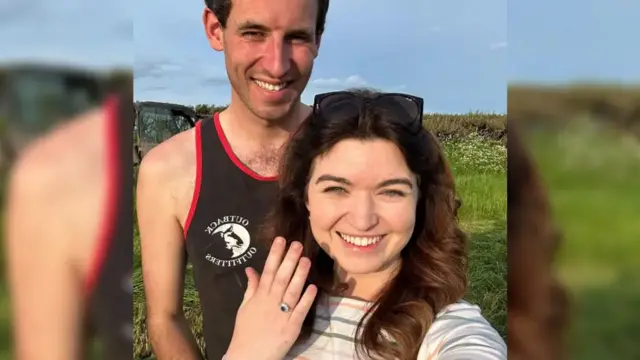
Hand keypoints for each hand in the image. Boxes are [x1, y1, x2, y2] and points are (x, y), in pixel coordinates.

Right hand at [224, 237, 316, 359]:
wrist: (247, 356)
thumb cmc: (245, 331)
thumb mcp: (245, 307)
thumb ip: (251, 287)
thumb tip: (251, 269)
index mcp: (259, 297)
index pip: (268, 271)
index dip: (275, 255)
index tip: (281, 240)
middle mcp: (271, 303)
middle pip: (281, 278)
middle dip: (289, 260)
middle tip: (298, 244)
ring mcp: (282, 315)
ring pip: (292, 291)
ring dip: (299, 275)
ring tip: (306, 260)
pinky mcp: (292, 328)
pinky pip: (300, 311)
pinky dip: (306, 299)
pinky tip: (313, 287)